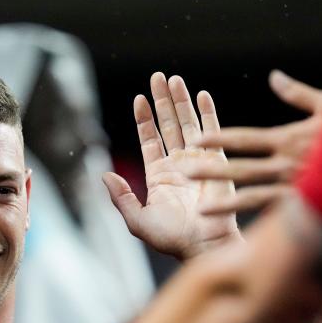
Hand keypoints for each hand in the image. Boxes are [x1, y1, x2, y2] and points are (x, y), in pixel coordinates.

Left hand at [106, 73, 238, 260]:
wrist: (204, 245)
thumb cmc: (172, 239)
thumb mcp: (138, 220)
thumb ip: (121, 197)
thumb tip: (103, 174)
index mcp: (159, 176)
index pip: (150, 140)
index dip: (144, 120)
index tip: (139, 99)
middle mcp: (179, 165)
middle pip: (169, 125)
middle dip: (162, 101)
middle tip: (157, 77)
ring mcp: (199, 161)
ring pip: (188, 123)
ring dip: (181, 101)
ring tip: (174, 79)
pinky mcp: (218, 161)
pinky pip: (213, 132)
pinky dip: (207, 113)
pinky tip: (201, 95)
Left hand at [184, 70, 321, 214]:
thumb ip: (298, 95)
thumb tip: (275, 78)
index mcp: (289, 139)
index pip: (245, 138)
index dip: (218, 138)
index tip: (196, 140)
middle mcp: (288, 162)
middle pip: (240, 167)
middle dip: (210, 170)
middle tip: (182, 173)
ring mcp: (296, 187)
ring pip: (254, 196)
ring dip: (225, 203)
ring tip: (199, 210)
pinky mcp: (308, 207)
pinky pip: (278, 218)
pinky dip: (257, 226)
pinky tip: (237, 234)